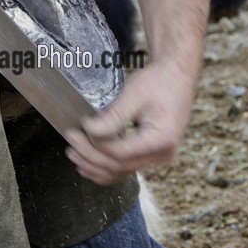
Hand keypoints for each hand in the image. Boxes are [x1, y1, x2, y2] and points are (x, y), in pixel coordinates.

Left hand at [65, 61, 196, 184]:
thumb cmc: (159, 81)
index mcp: (161, 140)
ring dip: (94, 166)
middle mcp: (162, 154)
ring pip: (120, 172)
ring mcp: (158, 157)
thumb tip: (89, 131)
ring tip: (73, 155)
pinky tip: (87, 165)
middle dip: (90, 156)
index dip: (95, 143)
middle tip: (70, 140)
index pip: (119, 152)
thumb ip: (112, 117)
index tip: (79, 127)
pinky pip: (125, 168)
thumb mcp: (134, 95)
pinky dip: (105, 168)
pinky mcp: (151, 154)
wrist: (177, 76)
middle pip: (118, 165)